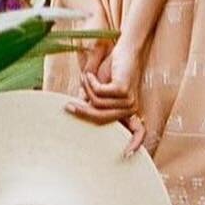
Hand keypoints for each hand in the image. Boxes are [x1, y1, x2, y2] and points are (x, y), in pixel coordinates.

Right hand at [65, 33, 149, 156]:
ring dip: (86, 89)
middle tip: (66, 106)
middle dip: (82, 112)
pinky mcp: (123, 89)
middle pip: (101, 119)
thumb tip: (77, 112)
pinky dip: (90, 82)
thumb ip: (93, 104)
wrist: (125, 48)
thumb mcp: (101, 90)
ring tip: (86, 77)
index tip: (126, 156)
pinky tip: (90, 74)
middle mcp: (132, 107)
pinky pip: (98, 93)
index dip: (134, 144)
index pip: (138, 132)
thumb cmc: (112, 69)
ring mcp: (129, 99)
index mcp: (128, 111)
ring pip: (97, 104)